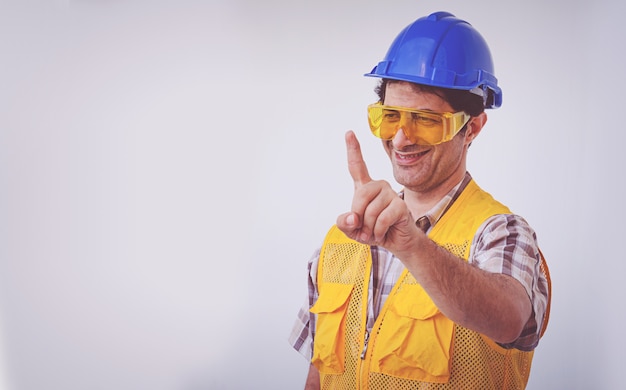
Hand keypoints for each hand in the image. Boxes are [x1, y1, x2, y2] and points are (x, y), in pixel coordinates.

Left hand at [336, 131, 420, 253]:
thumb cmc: (373, 231)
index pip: (357, 166)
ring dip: (369, 228)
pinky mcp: (401, 205)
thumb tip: (352, 218)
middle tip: (364, 229)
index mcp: (365, 187)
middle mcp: (379, 186)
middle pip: (359, 196)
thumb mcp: (352, 229)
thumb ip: (344, 223)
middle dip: (358, 217)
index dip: (353, 149)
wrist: (396, 242)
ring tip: (374, 232)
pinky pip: (382, 219)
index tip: (349, 132)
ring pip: (370, 211)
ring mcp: (391, 193)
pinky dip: (378, 231)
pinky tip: (383, 233)